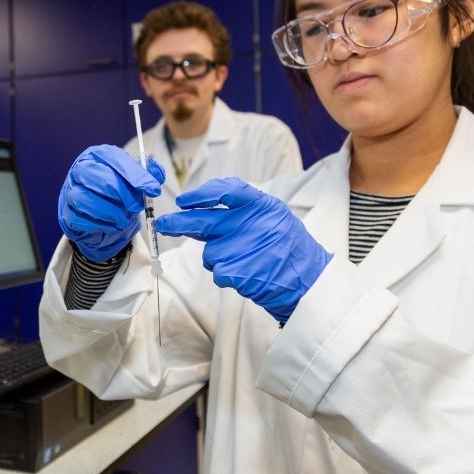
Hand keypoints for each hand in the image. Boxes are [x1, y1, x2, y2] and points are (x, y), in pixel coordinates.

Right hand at [58, 144, 164, 261]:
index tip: (153, 189)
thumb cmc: (115, 192)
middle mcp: (81, 169)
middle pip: (104, 180)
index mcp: (97, 155)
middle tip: (138, 207)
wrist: (96, 216)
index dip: (136, 175)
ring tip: (124, 218)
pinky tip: (111, 225)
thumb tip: (157, 174)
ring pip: (92, 201)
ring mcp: (70, 190)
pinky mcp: (67, 213)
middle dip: (126, 196)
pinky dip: (102, 225)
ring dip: (114, 213)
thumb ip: (148, 174)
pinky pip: (84, 220)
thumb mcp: (133, 179)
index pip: (116, 159)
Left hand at [155, 177, 330, 322]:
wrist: (310, 283)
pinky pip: (218, 272)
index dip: (200, 195)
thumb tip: (199, 209)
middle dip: (178, 223)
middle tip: (163, 224)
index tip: (183, 201)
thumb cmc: (288, 248)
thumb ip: (241, 211)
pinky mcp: (239, 273)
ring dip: (218, 259)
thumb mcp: (274, 217)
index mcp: (263, 206)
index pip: (227, 190)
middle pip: (203, 221)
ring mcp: (245, 249)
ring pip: (209, 253)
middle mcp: (253, 224)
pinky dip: (227, 276)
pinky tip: (246, 274)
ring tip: (244, 261)